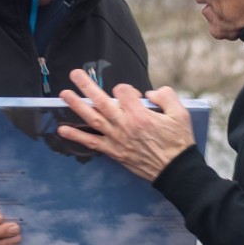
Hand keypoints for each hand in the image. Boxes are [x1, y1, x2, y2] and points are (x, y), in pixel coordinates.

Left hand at [57, 69, 195, 181]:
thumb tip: (150, 93)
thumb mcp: (181, 113)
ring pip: (93, 118)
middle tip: (75, 74)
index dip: (126, 89)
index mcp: (141, 114)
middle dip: (87, 86)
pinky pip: (92, 142)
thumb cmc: (179, 142)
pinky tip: (62, 130)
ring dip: (77, 105)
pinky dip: (76, 136)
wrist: (175, 170)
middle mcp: (125, 125)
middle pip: (102, 100)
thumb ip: (166, 96)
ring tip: (64, 94)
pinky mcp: (114, 152)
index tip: (133, 94)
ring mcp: (117, 139)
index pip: (123, 92)